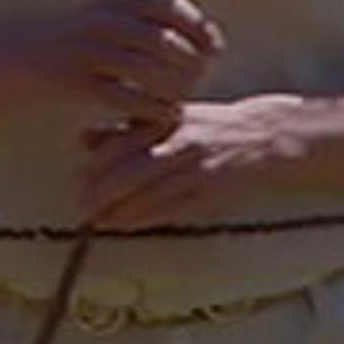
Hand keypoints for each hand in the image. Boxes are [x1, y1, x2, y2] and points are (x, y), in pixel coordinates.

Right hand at [11, 0, 222, 125]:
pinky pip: (121, 97)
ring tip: (184, 99)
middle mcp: (100, 22)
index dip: (200, 28)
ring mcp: (83, 52)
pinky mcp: (71, 82)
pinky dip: (149, 108)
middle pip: (162, 41)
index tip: (214, 50)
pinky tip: (164, 116)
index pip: (171, 7)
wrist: (12, 59)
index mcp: (114, 3)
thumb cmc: (76, 38)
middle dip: (189, 64)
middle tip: (201, 80)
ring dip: (172, 89)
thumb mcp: (114, 10)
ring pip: (144, 70)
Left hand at [79, 96, 301, 228]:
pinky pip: (172, 209)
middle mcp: (180, 144)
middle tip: (81, 207)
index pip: (121, 145)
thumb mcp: (169, 117)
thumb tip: (83, 138)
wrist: (265, 135)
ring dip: (118, 211)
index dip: (95, 167)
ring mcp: (197, 169)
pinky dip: (145, 218)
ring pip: (149, 194)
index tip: (77, 181)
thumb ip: (127, 129)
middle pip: (131, 172)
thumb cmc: (210, 126)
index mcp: (167, 122)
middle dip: (101, 193)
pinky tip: (126, 225)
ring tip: (97, 221)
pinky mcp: (212, 191)